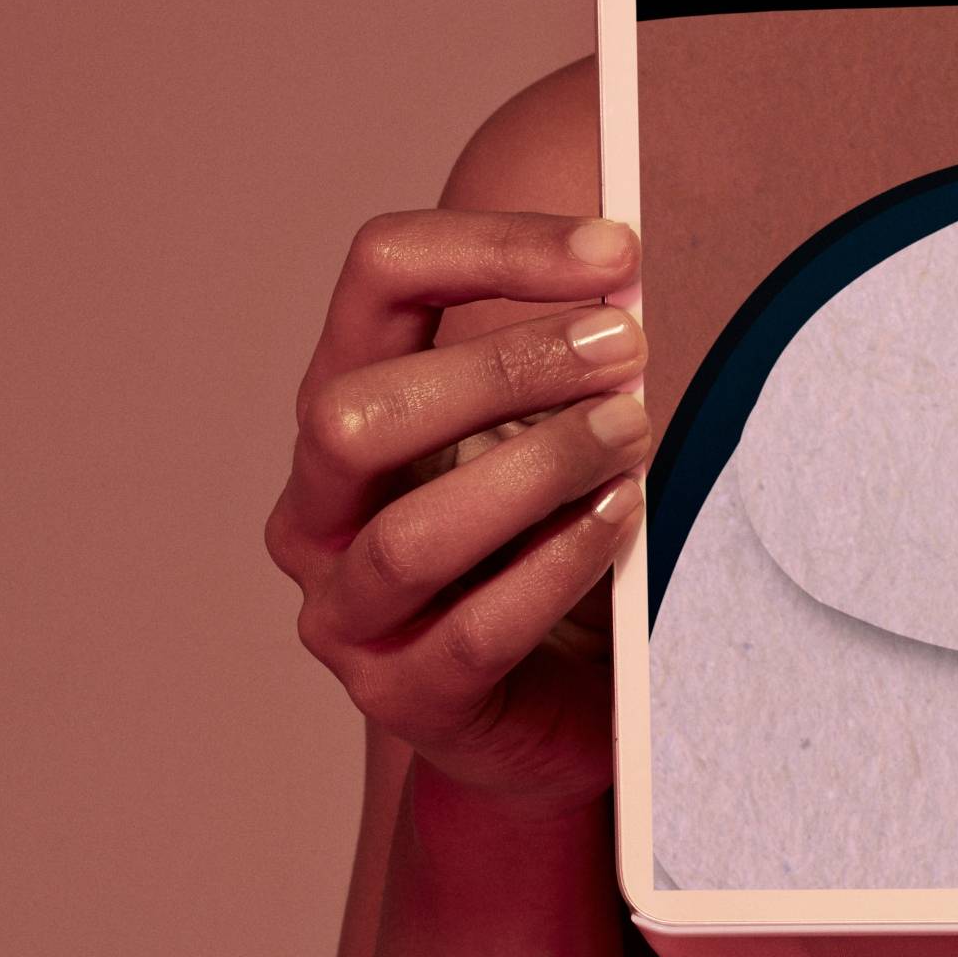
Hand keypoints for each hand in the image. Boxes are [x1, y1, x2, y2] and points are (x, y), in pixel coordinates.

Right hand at [266, 211, 657, 817]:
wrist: (557, 710)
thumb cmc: (553, 544)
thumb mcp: (556, 433)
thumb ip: (577, 361)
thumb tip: (638, 273)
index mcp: (350, 405)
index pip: (379, 278)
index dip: (493, 246)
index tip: (617, 250)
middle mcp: (319, 507)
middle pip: (356, 409)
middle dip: (503, 366)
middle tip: (629, 347)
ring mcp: (347, 611)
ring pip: (410, 531)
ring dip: (538, 467)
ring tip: (636, 432)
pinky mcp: (405, 696)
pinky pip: (474, 629)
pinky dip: (558, 564)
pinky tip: (625, 518)